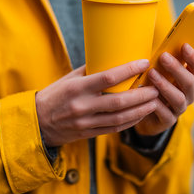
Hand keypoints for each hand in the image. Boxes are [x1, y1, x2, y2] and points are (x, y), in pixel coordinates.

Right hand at [36, 59, 158, 146]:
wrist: (38, 122)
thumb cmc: (54, 95)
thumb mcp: (68, 79)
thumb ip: (90, 71)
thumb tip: (112, 59)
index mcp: (77, 88)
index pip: (108, 77)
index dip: (129, 70)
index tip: (144, 63)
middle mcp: (82, 106)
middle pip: (119, 101)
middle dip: (141, 94)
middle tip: (156, 87)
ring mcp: (86, 122)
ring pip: (120, 117)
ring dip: (141, 109)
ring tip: (154, 101)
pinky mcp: (89, 133)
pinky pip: (115, 128)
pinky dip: (131, 121)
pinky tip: (141, 114)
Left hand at [135, 43, 193, 135]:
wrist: (145, 114)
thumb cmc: (152, 86)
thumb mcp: (157, 72)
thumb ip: (159, 62)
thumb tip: (152, 42)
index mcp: (188, 79)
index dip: (192, 57)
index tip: (184, 46)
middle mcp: (187, 94)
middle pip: (189, 82)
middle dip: (177, 68)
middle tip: (164, 57)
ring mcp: (179, 108)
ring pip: (178, 98)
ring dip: (165, 85)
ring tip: (152, 74)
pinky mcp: (168, 120)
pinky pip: (165, 113)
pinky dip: (156, 104)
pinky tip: (147, 96)